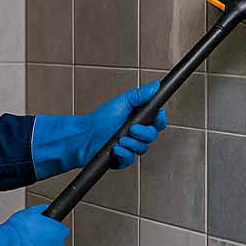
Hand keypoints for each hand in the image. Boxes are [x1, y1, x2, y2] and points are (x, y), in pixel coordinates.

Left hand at [31, 81, 168, 178]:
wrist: (85, 136)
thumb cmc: (101, 119)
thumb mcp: (122, 102)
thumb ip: (140, 95)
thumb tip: (155, 86)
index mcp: (139, 119)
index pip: (158, 121)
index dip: (160, 119)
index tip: (157, 116)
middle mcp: (137, 133)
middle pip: (152, 135)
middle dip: (143, 133)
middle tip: (132, 128)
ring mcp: (131, 146)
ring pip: (143, 148)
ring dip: (132, 143)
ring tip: (120, 139)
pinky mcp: (124, 158)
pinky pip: (131, 159)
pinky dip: (124, 154)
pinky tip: (116, 148)